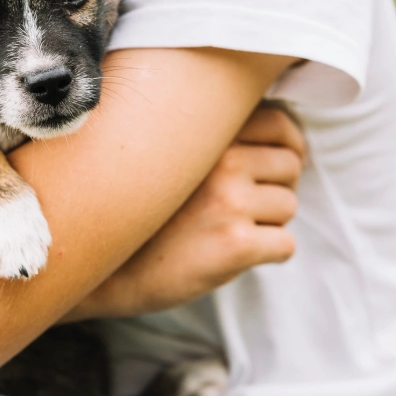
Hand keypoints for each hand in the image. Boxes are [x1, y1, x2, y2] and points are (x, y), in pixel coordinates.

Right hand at [69, 104, 304, 318]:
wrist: (105, 272)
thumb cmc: (136, 215)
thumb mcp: (166, 163)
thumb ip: (208, 141)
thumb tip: (275, 134)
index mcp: (204, 137)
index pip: (277, 123)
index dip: (288, 143)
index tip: (280, 161)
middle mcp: (220, 162)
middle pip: (290, 165)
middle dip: (278, 186)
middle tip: (246, 205)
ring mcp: (229, 203)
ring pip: (288, 206)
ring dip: (268, 222)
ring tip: (226, 230)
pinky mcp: (236, 245)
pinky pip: (285, 245)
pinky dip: (268, 253)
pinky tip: (231, 254)